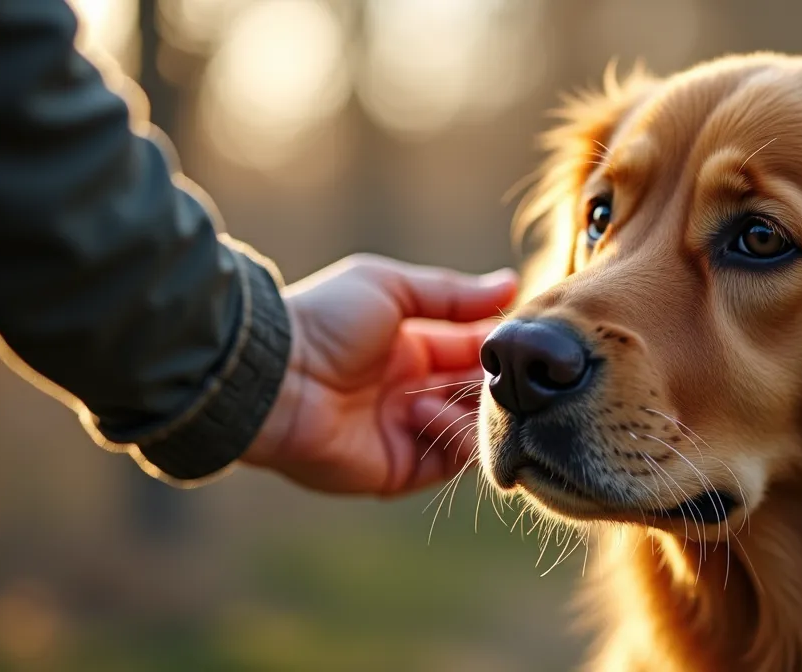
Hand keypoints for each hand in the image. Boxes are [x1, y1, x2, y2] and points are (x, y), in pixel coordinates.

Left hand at [240, 253, 515, 496]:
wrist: (275, 374)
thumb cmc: (325, 320)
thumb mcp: (391, 287)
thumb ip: (451, 294)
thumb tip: (511, 285)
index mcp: (411, 347)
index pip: (472, 349)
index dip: (499, 346)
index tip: (525, 340)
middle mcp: (412, 392)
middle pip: (477, 392)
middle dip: (495, 381)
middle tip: (512, 371)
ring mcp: (406, 433)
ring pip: (471, 429)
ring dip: (476, 409)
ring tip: (463, 390)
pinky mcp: (398, 470)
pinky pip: (446, 461)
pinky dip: (450, 436)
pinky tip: (423, 411)